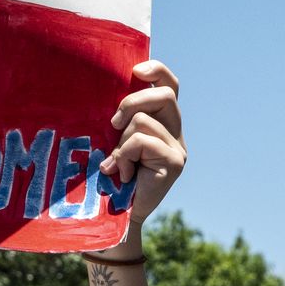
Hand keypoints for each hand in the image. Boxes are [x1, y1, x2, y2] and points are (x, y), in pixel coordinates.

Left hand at [99, 59, 184, 236]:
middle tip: (112, 124)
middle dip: (132, 102)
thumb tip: (106, 89)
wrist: (117, 214)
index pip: (169, 85)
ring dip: (121, 142)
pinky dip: (124, 156)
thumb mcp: (114, 139)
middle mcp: (176, 132)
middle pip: (164, 95)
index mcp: (163, 122)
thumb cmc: (110, 175)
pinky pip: (141, 142)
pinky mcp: (175, 162)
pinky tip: (123, 175)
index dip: (157, 71)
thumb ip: (120, 119)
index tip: (135, 70)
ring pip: (143, 121)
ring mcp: (178, 148)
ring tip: (118, 164)